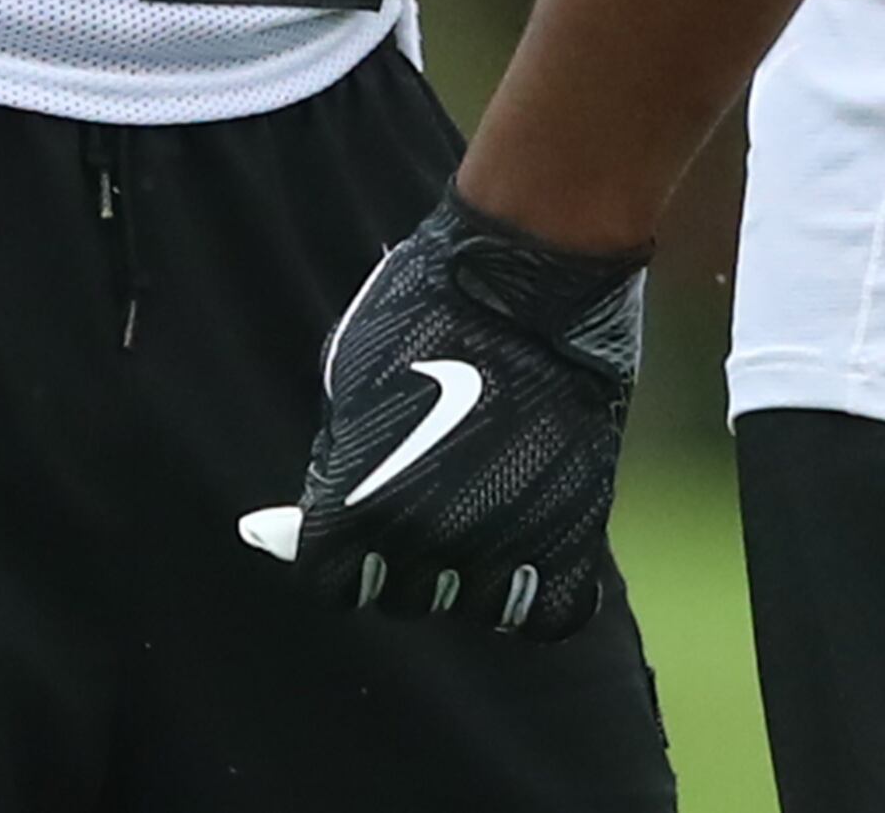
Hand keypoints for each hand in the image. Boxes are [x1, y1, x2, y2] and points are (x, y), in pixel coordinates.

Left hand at [237, 185, 645, 639]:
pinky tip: (535, 543)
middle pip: (405, 597)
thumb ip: (336, 456)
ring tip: (491, 504)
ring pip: (477, 606)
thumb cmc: (429, 306)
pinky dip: (540, 591)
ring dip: (478, 570)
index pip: (334, 581)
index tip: (367, 517)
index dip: (348, 551)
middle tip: (438, 492)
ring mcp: (500, 545)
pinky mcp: (572, 534)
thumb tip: (313, 515)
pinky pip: (549, 612)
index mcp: (354, 507)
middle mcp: (421, 542)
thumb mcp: (350, 376)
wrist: (530, 273)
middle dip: (412, 555)